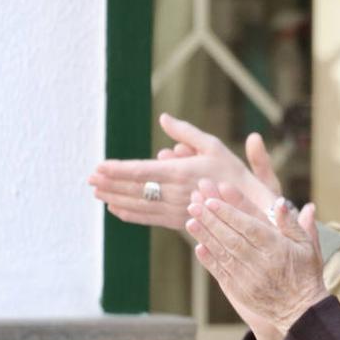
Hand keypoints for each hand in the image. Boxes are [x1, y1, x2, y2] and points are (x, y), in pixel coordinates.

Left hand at [88, 114, 276, 229]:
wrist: (249, 207)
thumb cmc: (232, 172)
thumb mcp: (213, 145)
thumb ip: (186, 133)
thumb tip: (163, 118)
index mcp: (182, 172)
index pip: (143, 171)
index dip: (118, 170)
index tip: (99, 166)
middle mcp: (176, 193)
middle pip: (135, 189)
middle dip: (110, 183)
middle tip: (89, 178)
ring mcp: (176, 210)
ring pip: (139, 205)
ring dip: (115, 198)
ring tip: (96, 192)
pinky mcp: (178, 221)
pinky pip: (149, 218)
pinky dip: (130, 214)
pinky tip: (115, 208)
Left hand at [187, 179, 325, 339]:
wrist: (301, 312)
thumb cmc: (306, 274)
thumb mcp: (308, 246)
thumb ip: (292, 223)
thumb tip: (280, 202)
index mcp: (276, 248)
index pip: (248, 226)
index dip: (229, 213)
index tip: (212, 201)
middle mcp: (260, 262)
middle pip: (230, 237)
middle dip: (210, 220)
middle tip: (194, 205)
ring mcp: (248, 278)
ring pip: (222, 253)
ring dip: (205, 237)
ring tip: (190, 221)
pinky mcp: (240, 291)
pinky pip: (220, 272)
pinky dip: (209, 259)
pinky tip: (199, 246)